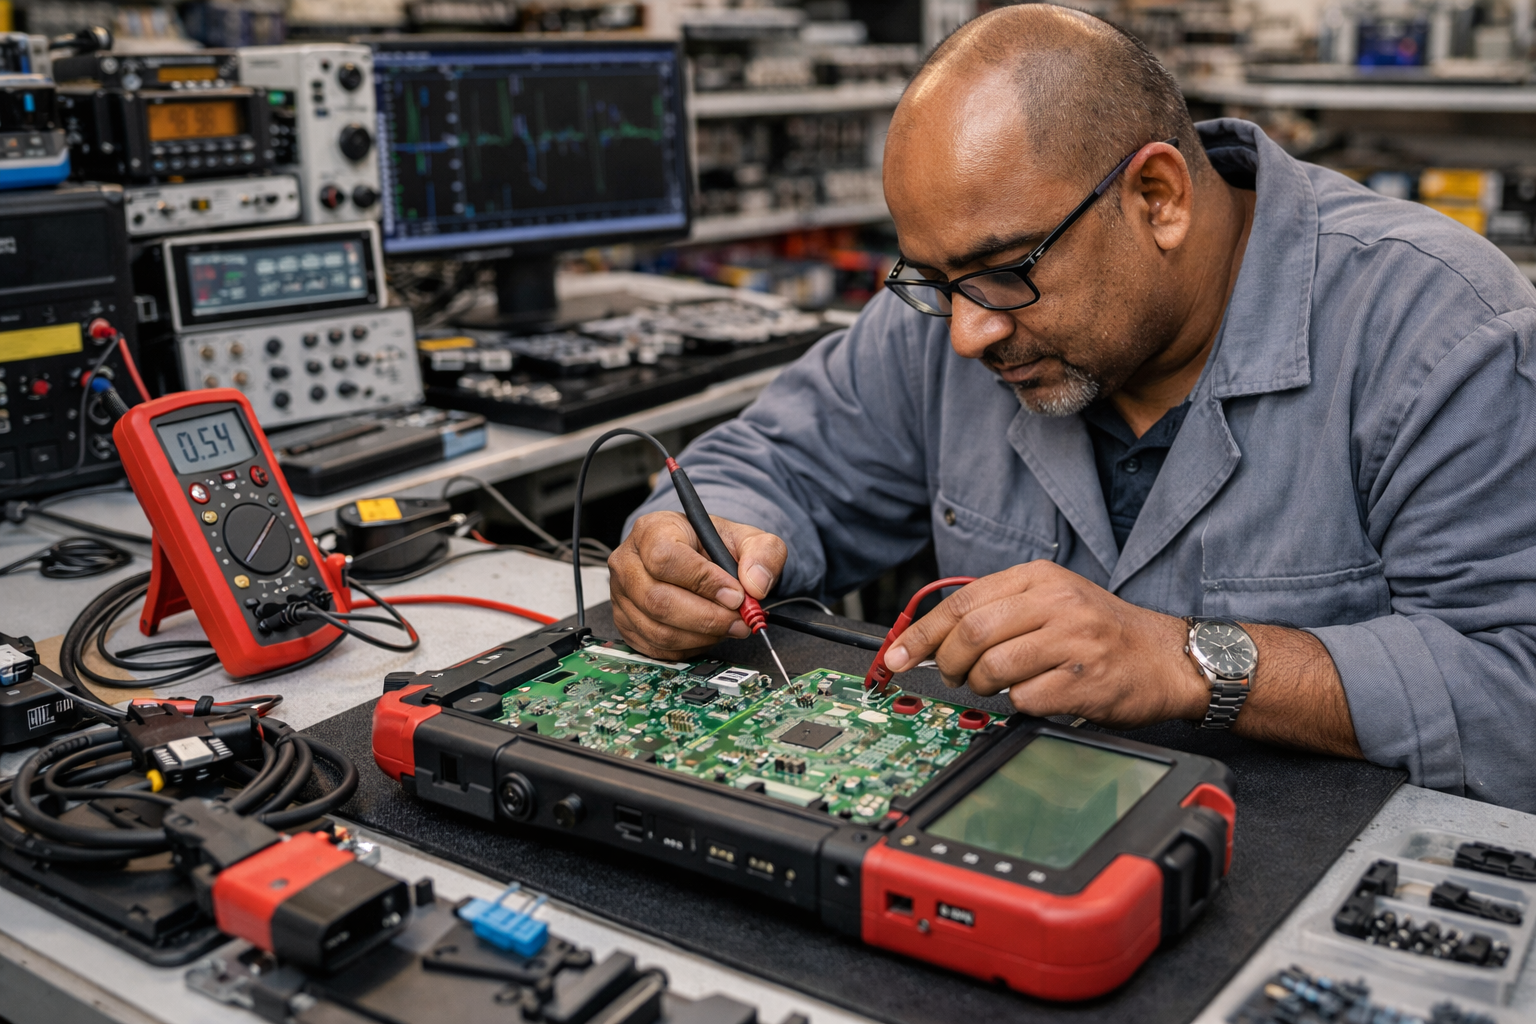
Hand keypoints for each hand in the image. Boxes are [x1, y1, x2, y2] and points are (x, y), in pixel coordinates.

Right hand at [609, 510, 787, 659]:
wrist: (696, 557)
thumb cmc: (712, 545)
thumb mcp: (745, 538)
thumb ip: (762, 552)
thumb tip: (756, 585)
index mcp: (652, 530)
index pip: (666, 559)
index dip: (703, 582)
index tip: (736, 594)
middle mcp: (628, 563)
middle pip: (658, 600)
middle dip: (706, 617)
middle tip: (739, 620)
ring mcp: (621, 596)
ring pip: (658, 630)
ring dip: (701, 636)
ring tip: (729, 627)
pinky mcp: (625, 624)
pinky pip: (656, 648)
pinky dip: (689, 648)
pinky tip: (708, 634)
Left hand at [882, 561, 1207, 729]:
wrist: (1170, 658)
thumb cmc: (1104, 632)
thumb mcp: (1054, 599)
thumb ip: (1000, 608)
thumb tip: (932, 636)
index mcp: (1039, 577)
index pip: (962, 602)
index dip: (920, 634)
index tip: (897, 656)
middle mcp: (1056, 602)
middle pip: (970, 634)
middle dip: (947, 664)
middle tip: (953, 676)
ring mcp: (1072, 640)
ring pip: (992, 667)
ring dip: (981, 686)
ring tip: (995, 686)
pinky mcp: (1084, 680)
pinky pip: (1025, 698)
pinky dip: (1017, 703)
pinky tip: (1034, 695)